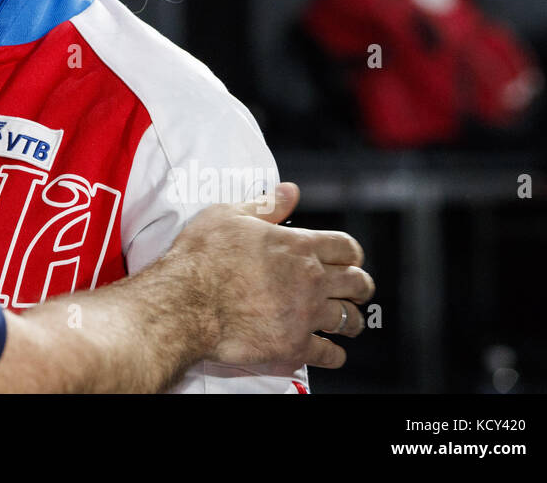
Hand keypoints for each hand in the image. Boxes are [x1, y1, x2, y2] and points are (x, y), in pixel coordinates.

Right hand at [173, 182, 374, 369]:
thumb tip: (290, 191)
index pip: (346, 247)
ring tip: (347, 323)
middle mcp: (310, 280)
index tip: (349, 259)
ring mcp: (305, 315)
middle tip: (355, 291)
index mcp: (299, 246)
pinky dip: (334, 354)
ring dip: (352, 320)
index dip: (351, 253)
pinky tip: (331, 352)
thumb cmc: (203, 256)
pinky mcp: (294, 346)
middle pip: (357, 283)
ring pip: (350, 320)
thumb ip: (265, 206)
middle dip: (359, 286)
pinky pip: (329, 354)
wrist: (186, 302)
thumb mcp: (228, 216)